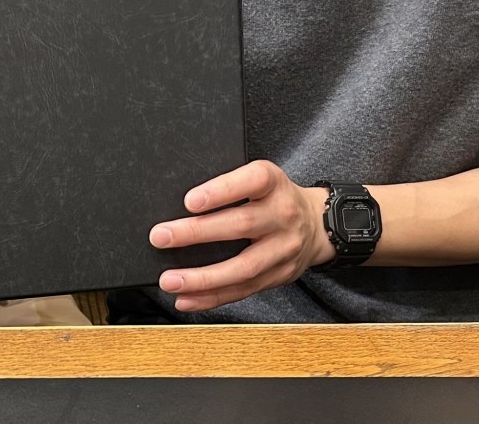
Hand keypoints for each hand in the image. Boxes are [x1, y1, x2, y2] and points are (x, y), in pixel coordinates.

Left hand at [149, 160, 334, 311]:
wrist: (318, 224)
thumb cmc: (274, 197)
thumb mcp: (261, 178)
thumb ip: (229, 186)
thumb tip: (177, 205)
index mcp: (273, 183)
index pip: (250, 182)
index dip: (220, 191)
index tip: (189, 201)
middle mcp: (282, 214)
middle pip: (240, 225)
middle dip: (196, 233)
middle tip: (161, 237)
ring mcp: (283, 249)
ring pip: (242, 267)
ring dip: (202, 278)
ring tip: (170, 280)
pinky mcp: (279, 275)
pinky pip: (243, 290)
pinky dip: (212, 297)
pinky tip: (186, 299)